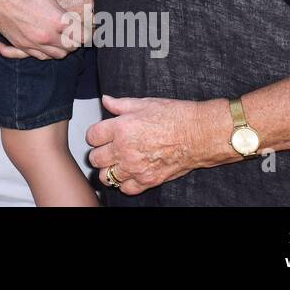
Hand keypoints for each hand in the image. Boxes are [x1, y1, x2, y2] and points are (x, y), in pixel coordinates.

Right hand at [0, 0, 88, 59]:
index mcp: (58, 20)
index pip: (83, 36)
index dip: (88, 31)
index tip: (87, 24)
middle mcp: (46, 36)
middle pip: (70, 48)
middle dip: (75, 40)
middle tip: (75, 29)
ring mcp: (32, 42)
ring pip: (54, 55)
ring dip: (60, 47)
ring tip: (61, 35)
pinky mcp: (19, 43)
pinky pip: (35, 56)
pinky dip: (42, 52)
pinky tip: (41, 43)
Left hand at [86, 95, 224, 195]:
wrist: (198, 134)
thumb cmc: (174, 117)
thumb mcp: (144, 104)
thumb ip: (120, 104)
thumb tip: (106, 100)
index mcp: (121, 128)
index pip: (91, 136)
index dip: (95, 135)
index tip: (100, 135)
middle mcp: (124, 149)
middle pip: (95, 158)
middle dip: (98, 153)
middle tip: (106, 149)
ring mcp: (135, 167)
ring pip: (106, 176)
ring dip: (108, 170)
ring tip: (115, 163)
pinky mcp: (148, 180)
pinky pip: (125, 189)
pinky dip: (124, 183)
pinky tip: (129, 174)